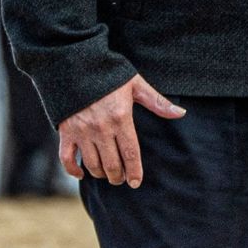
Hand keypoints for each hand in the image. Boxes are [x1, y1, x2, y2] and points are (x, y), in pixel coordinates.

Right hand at [57, 74, 185, 187]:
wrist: (74, 64)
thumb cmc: (108, 74)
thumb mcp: (135, 84)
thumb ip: (157, 101)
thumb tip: (181, 113)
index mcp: (120, 117)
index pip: (130, 154)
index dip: (135, 172)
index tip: (136, 182)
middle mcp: (101, 128)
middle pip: (112, 164)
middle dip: (118, 176)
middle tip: (121, 178)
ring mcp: (82, 131)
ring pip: (93, 164)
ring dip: (101, 174)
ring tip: (106, 173)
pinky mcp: (66, 131)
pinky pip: (67, 158)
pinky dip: (73, 170)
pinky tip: (81, 174)